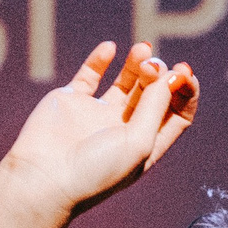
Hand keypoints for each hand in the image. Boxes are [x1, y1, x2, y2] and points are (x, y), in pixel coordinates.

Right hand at [0, 41, 200, 227]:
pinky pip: (90, 74)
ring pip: (126, 82)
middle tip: (153, 65)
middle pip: (153, 94)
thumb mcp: (138, 142)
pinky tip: (110, 48)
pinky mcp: (71, 102)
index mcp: (146, 146)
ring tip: (142, 51)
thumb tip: (172, 75)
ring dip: (138, 63)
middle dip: (160, 75)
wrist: (42, 180)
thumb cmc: (94, 172)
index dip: (184, 92)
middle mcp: (124, 130)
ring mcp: (97, 115)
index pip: (176, 114)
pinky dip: (101, 58)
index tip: (183, 73)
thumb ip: (156, 106)